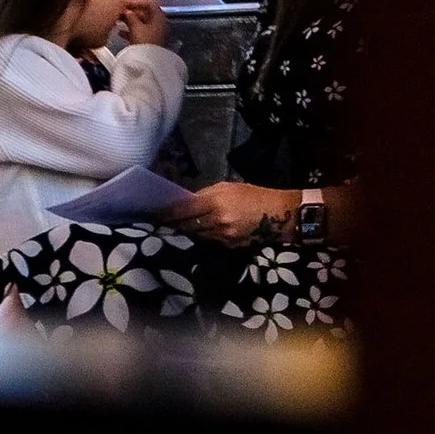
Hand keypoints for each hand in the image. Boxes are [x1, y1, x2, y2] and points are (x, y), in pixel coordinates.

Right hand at [118, 0, 166, 45]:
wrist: (148, 61)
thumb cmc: (144, 40)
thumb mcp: (136, 27)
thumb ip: (131, 17)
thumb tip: (128, 11)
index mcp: (159, 18)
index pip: (151, 4)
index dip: (139, 2)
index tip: (127, 3)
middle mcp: (159, 24)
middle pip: (146, 14)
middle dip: (133, 12)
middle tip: (120, 11)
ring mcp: (155, 34)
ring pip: (142, 24)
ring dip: (130, 21)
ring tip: (118, 20)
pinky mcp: (150, 43)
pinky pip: (140, 33)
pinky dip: (131, 31)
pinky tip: (120, 33)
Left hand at [164, 182, 296, 246]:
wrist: (279, 214)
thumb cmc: (254, 195)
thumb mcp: (230, 187)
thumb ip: (207, 194)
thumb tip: (186, 201)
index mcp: (216, 201)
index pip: (183, 209)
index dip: (167, 213)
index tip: (155, 213)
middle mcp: (217, 220)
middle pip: (186, 225)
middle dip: (174, 223)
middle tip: (162, 221)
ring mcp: (222, 236)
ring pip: (196, 235)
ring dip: (187, 230)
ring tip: (178, 226)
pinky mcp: (228, 246)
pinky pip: (209, 240)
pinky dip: (203, 235)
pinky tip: (201, 231)